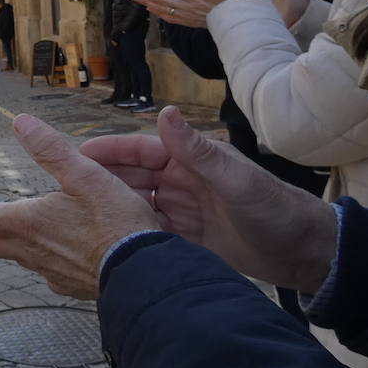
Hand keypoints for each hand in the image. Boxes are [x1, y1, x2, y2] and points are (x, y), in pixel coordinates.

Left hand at [0, 116, 162, 298]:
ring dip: (21, 244)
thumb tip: (21, 123)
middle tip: (2, 216)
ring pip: (22, 260)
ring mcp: (52, 273)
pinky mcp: (71, 287)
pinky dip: (49, 261)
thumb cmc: (115, 223)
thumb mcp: (85, 175)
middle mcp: (33, 252)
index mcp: (29, 223)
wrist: (143, 272)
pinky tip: (66, 252)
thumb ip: (50, 149)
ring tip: (34, 230)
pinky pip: (49, 274)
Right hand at [78, 106, 336, 291]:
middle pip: (127, 178)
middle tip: (61, 193)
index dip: (105, 152)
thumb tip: (166, 112)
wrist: (305, 254)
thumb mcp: (236, 179)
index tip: (74, 156)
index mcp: (188, 160)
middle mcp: (178, 182)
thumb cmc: (277, 209)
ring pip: (131, 207)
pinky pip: (145, 233)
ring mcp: (179, 210)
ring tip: (74, 219)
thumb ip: (197, 151)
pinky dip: (126, 235)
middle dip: (96, 183)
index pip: (137, 151)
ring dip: (107, 210)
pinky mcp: (182, 239)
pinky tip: (103, 243)